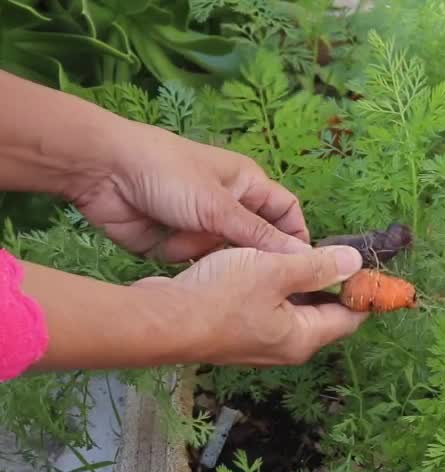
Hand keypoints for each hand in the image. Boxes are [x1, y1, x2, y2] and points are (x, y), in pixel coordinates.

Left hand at [69, 121, 310, 261]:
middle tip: (265, 286)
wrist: (102, 173)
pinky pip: (194, 266)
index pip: (286, 213)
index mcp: (247, 186)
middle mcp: (228, 208)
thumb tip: (304, 256)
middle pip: (257, 243)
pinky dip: (186, 264)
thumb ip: (260, 236)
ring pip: (226, 258)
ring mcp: (201, 227)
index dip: (297, 238)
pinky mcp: (174, 245)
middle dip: (256, 260)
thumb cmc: (169, 173)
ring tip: (214, 269)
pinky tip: (177, 258)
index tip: (304, 268)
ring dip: (218, 263)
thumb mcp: (220, 206)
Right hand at [134, 245, 367, 365]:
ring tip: (303, 251)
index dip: (364, 291)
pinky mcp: (236, 333)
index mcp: (304, 338)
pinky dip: (275, 287)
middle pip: (324, 314)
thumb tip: (355, 262)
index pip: (351, 317)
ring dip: (302, 282)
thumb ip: (318, 266)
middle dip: (334, 284)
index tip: (369, 264)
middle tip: (337, 250)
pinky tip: (267, 262)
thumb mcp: (276, 270)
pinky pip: (269, 308)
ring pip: (294, 310)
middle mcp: (286, 347)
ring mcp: (259, 343)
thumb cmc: (220, 296)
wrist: (160, 320)